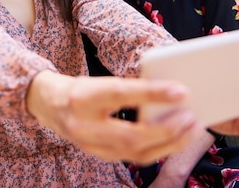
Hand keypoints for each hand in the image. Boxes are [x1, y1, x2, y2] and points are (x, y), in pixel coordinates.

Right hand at [27, 70, 199, 164]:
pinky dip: (157, 149)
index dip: (152, 94)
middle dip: (167, 129)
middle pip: (132, 135)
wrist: (47, 105)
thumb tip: (167, 93)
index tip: (180, 91)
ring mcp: (89, 145)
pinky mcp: (97, 155)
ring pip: (135, 152)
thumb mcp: (97, 81)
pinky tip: (173, 139)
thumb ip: (127, 88)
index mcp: (82, 97)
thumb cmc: (77, 89)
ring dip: (168, 143)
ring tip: (190, 129)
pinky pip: (133, 157)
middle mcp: (83, 125)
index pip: (121, 94)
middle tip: (191, 117)